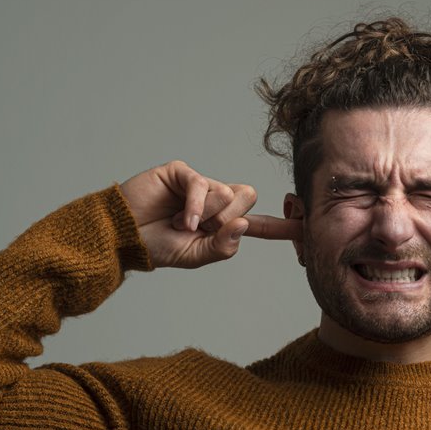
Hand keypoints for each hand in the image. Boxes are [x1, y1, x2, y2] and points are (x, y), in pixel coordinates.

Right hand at [118, 160, 299, 268]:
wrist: (124, 238)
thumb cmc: (156, 247)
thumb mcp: (194, 257)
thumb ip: (222, 248)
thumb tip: (244, 226)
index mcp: (222, 224)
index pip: (259, 225)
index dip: (282, 226)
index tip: (306, 227)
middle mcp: (216, 200)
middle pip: (248, 199)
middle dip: (227, 219)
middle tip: (200, 230)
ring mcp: (200, 185)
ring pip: (228, 193)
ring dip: (207, 215)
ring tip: (180, 223)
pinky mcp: (182, 173)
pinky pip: (204, 184)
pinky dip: (195, 206)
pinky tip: (180, 220)